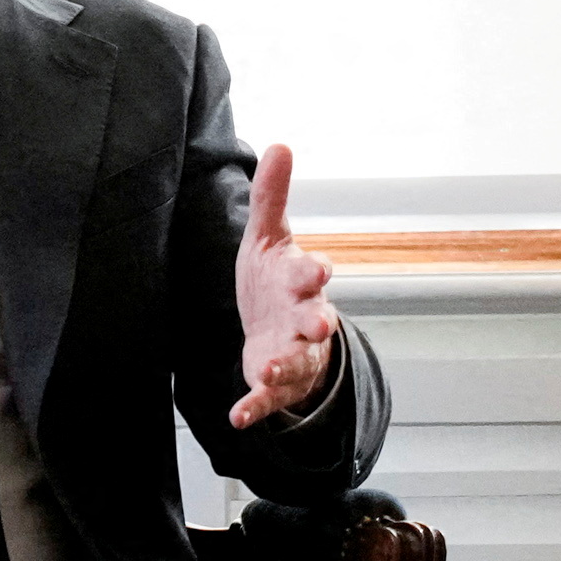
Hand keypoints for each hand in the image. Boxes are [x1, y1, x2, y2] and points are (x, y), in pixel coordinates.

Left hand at [225, 142, 340, 427]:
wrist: (278, 332)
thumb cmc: (275, 280)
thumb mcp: (269, 237)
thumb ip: (273, 197)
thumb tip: (280, 143)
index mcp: (300, 282)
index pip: (311, 275)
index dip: (316, 272)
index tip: (321, 268)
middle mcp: (304, 319)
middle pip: (316, 320)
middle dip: (318, 321)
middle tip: (322, 322)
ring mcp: (292, 353)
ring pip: (296, 361)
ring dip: (284, 365)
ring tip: (267, 368)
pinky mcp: (275, 383)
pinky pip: (268, 398)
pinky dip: (256, 407)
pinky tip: (238, 417)